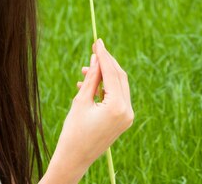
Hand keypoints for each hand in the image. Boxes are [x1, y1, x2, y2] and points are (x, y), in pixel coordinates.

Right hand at [42, 39, 132, 182]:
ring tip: (85, 71)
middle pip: (120, 77)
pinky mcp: (123, 120)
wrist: (74, 160)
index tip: (97, 41)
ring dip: (104, 75)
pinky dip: (105, 88)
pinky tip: (88, 84)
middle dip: (106, 63)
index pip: (113, 73)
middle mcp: (127, 111)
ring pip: (119, 86)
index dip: (104, 56)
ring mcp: (127, 117)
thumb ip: (92, 78)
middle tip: (94, 50)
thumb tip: (97, 58)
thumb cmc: (73, 131)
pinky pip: (117, 97)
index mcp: (118, 107)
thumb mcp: (81, 100)